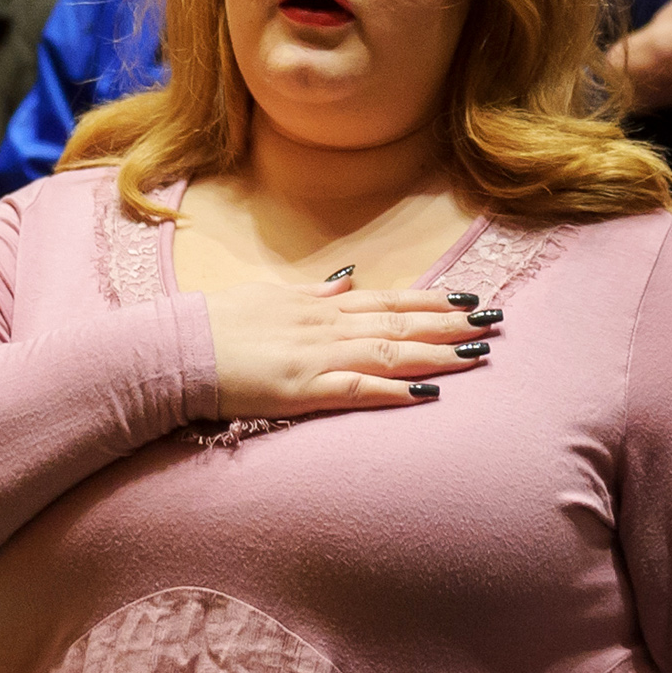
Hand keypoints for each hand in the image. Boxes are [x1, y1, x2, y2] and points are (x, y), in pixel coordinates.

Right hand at [207, 277, 491, 419]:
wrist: (175, 349)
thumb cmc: (216, 324)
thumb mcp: (269, 296)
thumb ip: (312, 292)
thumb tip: (347, 277)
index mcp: (318, 305)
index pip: (386, 299)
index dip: (430, 298)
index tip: (468, 295)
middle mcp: (326, 325)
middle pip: (400, 322)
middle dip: (451, 322)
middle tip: (496, 320)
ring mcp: (317, 357)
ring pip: (390, 351)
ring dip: (438, 353)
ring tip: (479, 354)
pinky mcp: (303, 389)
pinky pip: (358, 389)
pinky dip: (395, 390)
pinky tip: (427, 394)